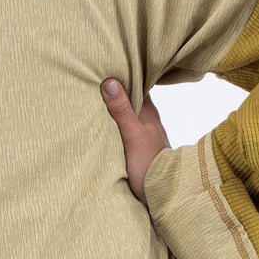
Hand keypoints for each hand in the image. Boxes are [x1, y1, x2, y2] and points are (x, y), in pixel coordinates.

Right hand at [100, 80, 170, 207]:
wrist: (163, 194)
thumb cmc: (149, 164)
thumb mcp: (132, 135)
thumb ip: (122, 110)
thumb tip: (110, 81)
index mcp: (149, 111)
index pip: (137, 84)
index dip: (124, 73)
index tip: (107, 63)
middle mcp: (148, 119)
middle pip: (131, 98)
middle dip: (116, 89)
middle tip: (96, 77)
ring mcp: (144, 133)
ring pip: (128, 114)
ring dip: (115, 107)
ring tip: (95, 97)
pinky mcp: (138, 147)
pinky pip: (125, 128)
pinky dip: (115, 123)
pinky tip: (103, 124)